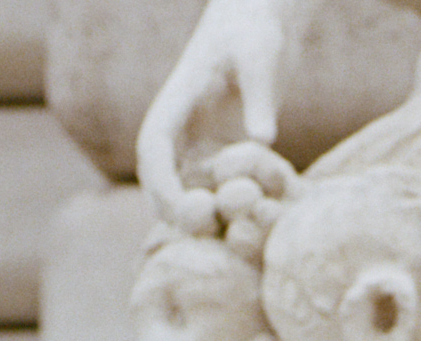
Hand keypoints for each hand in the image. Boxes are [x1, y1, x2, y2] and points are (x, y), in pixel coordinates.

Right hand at [138, 0, 294, 213]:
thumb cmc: (257, 30)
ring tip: (246, 235)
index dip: (164, 186)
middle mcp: (181, 134)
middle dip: (185, 216)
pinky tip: (267, 221)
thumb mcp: (260, 56)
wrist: (263, 26)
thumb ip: (260, 97)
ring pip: (192, 201)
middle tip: (220, 231)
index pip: (153, 152)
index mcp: (174, 105)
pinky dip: (238, 214)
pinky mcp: (224, 162)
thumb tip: (264, 138)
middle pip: (165, 187)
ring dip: (214, 222)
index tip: (189, 211)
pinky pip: (222, 199)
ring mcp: (201, 150)